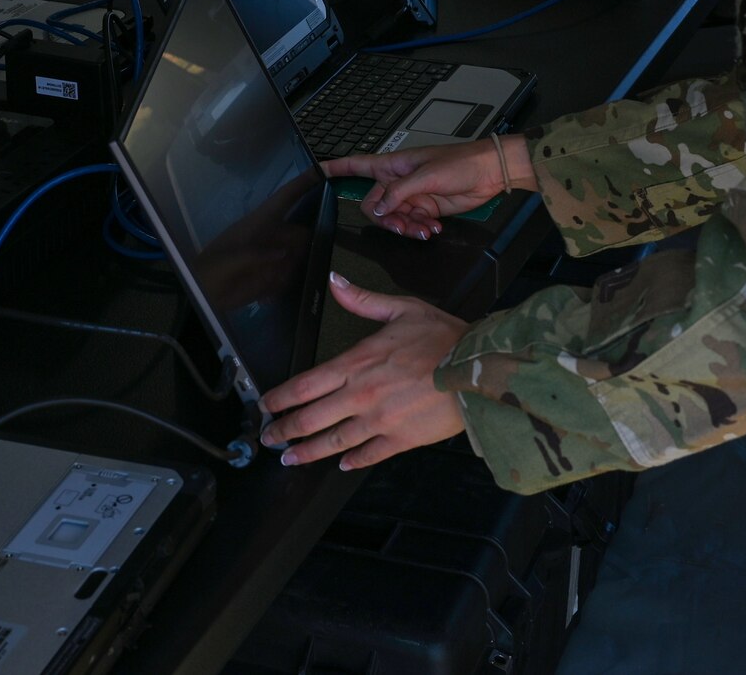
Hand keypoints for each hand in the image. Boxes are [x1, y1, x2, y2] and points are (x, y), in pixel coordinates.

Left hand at [259, 272, 471, 469]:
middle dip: (284, 430)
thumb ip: (363, 299)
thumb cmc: (445, 338)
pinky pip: (369, 455)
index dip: (280, 398)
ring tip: (290, 459)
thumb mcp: (402, 309)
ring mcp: (380, 421)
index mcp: (357, 363)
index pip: (305, 385)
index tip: (266, 405)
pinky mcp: (401, 439)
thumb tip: (336, 282)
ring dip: (307, 452)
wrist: (479, 369)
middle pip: (311, 418)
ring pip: (333, 442)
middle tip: (269, 438)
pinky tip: (341, 464)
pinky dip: (352, 461)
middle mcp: (361, 396)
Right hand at [321, 135, 532, 239]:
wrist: (490, 173)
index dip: (335, 168)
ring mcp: (412, 196)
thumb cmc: (461, 162)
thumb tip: (378, 209)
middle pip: (374, 204)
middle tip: (403, 225)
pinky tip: (434, 227)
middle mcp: (398, 181)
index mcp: (393, 165)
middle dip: (387, 219)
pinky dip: (420, 229)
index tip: (316, 173)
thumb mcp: (426, 176)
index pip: (356, 165)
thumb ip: (399, 193)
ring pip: (394, 219)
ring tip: (426, 228)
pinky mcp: (426, 208)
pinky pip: (412, 225)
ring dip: (407, 227)